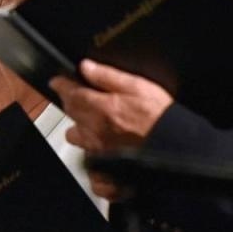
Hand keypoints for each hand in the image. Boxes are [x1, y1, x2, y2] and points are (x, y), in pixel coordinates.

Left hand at [50, 59, 173, 199]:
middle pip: (70, 113)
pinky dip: (88, 148)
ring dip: (78, 125)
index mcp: (100, 108)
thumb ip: (108, 76)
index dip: (61, 84)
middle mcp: (94, 130)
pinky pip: (86, 156)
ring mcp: (98, 149)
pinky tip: (97, 142)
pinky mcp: (105, 164)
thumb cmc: (160, 117)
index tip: (57, 80)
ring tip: (89, 119)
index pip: (70, 93)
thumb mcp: (137, 86)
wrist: (175, 146)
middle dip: (70, 101)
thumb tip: (87, 67)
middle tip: (74, 94)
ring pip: (76, 135)